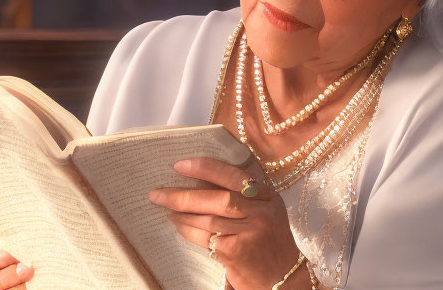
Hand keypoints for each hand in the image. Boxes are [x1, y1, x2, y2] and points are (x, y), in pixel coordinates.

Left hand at [147, 156, 301, 289]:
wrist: (285, 277)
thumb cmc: (269, 239)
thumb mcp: (266, 209)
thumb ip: (243, 193)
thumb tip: (200, 176)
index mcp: (266, 195)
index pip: (233, 176)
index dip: (205, 168)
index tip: (180, 165)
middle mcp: (261, 213)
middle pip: (218, 199)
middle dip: (184, 195)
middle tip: (158, 193)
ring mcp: (250, 234)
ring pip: (208, 220)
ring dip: (181, 214)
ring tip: (165, 207)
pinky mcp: (237, 253)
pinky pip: (205, 238)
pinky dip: (188, 230)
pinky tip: (178, 225)